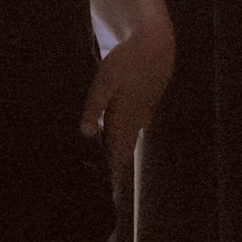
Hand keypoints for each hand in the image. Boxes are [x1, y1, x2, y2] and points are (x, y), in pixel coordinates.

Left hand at [79, 20, 175, 198]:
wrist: (156, 43)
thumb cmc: (127, 61)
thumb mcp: (105, 81)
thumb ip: (94, 107)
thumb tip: (85, 135)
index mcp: (124, 119)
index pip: (117, 157)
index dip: (112, 177)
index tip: (108, 198)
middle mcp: (135, 121)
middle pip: (123, 152)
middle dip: (115, 171)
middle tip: (106, 191)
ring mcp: (141, 113)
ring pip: (128, 140)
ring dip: (118, 154)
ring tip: (108, 169)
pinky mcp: (143, 104)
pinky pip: (131, 127)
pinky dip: (122, 136)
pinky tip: (114, 136)